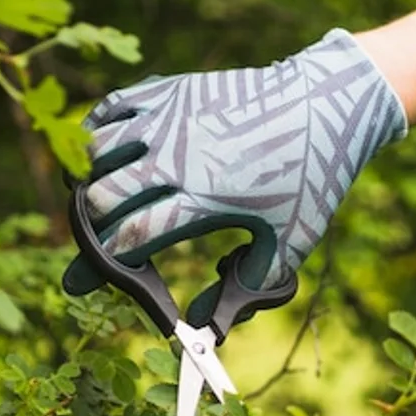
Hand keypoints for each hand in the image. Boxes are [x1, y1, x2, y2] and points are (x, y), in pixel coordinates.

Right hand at [62, 29, 406, 324]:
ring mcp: (170, 118)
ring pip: (95, 150)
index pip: (131, 235)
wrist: (325, 103)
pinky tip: (104, 153)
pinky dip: (95, 132)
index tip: (94, 278)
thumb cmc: (311, 177)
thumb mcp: (290, 241)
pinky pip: (109, 108)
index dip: (106, 262)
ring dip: (90, 178)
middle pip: (102, 196)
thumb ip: (246, 286)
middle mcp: (177, 156)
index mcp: (204, 199)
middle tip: (102, 237)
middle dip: (94, 225)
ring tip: (105, 198)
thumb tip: (205, 327)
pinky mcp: (170, 89)